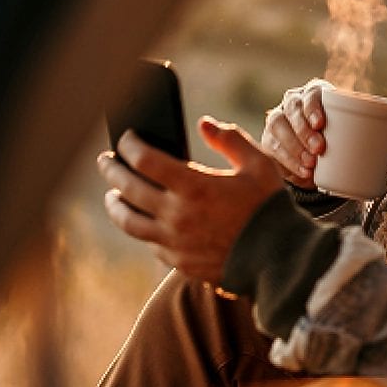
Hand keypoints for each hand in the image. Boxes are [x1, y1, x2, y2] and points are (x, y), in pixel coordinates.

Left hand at [98, 116, 283, 281]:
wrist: (279, 260)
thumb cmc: (269, 208)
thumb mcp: (258, 165)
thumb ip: (231, 140)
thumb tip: (205, 124)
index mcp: (194, 187)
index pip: (145, 160)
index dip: (131, 145)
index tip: (127, 138)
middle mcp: (177, 215)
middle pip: (128, 189)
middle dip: (113, 170)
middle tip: (107, 161)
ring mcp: (174, 242)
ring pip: (129, 222)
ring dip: (116, 205)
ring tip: (113, 195)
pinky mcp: (179, 262)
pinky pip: (151, 243)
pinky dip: (144, 228)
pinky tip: (146, 221)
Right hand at [262, 80, 386, 189]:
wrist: (320, 154)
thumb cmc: (345, 137)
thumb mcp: (364, 136)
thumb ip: (386, 138)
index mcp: (317, 94)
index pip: (312, 93)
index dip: (313, 106)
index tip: (321, 124)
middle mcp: (294, 103)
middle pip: (293, 110)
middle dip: (303, 129)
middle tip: (319, 149)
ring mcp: (278, 120)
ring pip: (279, 128)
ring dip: (293, 147)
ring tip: (311, 164)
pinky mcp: (269, 140)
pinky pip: (272, 148)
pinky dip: (285, 161)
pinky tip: (299, 172)